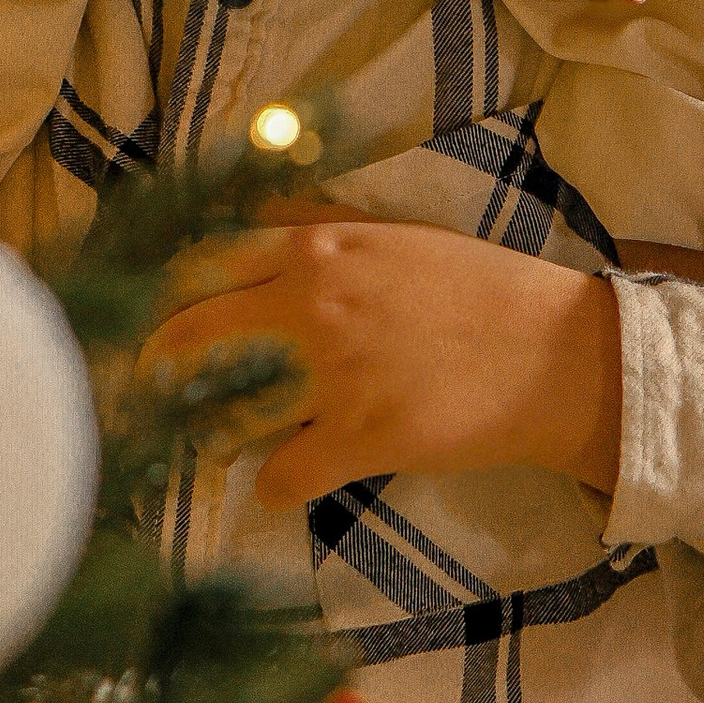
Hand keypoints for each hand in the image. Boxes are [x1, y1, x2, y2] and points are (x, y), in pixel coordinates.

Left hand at [134, 208, 623, 503]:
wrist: (551, 354)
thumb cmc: (472, 288)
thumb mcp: (388, 234)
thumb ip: (314, 226)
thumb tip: (247, 215)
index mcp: (312, 250)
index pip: (197, 268)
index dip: (162, 301)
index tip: (152, 325)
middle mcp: (310, 306)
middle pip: (190, 338)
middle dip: (160, 371)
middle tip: (157, 393)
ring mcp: (332, 377)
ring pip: (226, 413)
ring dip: (213, 433)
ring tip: (216, 440)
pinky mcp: (363, 439)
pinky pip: (280, 477)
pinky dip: (273, 487)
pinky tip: (284, 481)